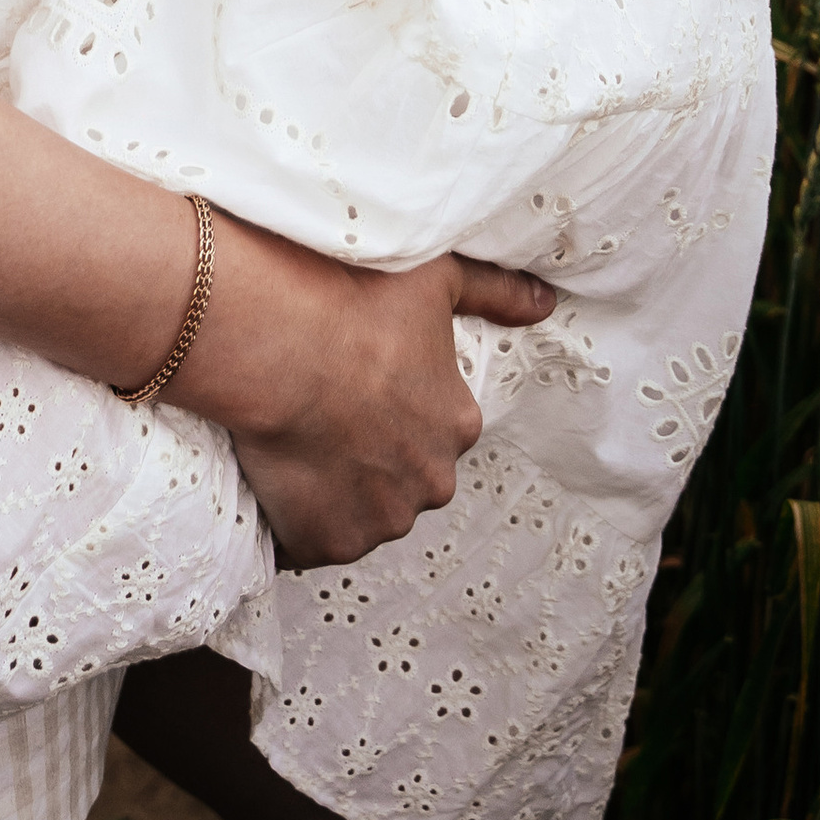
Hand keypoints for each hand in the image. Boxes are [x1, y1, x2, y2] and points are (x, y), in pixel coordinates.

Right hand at [178, 229, 555, 571]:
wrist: (277, 342)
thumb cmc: (352, 300)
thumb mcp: (436, 277)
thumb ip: (495, 292)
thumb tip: (543, 303)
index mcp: (458, 425)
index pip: (435, 425)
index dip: (393, 402)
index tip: (359, 379)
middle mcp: (431, 483)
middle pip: (402, 474)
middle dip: (371, 453)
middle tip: (323, 409)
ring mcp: (380, 520)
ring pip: (360, 509)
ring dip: (335, 488)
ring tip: (295, 437)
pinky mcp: (328, 543)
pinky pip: (313, 539)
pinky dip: (297, 518)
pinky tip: (276, 476)